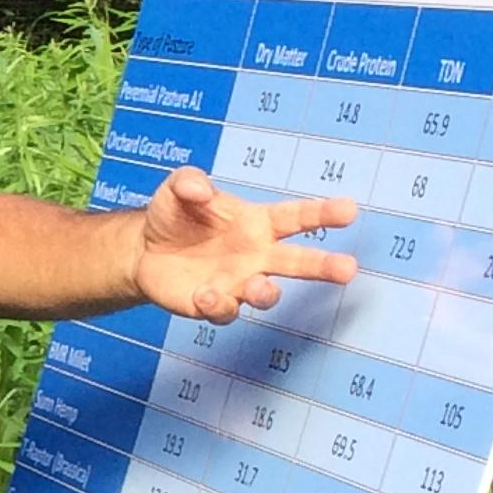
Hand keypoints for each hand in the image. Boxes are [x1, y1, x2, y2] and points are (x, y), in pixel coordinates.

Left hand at [134, 167, 358, 323]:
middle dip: (324, 266)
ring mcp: (237, 282)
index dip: (323, 213)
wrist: (143, 249)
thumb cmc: (175, 216)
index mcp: (257, 223)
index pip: (296, 217)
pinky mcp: (213, 304)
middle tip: (347, 269)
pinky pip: (224, 310)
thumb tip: (199, 188)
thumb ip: (189, 182)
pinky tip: (205, 294)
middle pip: (298, 262)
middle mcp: (256, 255)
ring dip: (266, 292)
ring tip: (258, 286)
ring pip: (265, 294)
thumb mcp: (178, 189)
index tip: (349, 210)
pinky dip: (218, 304)